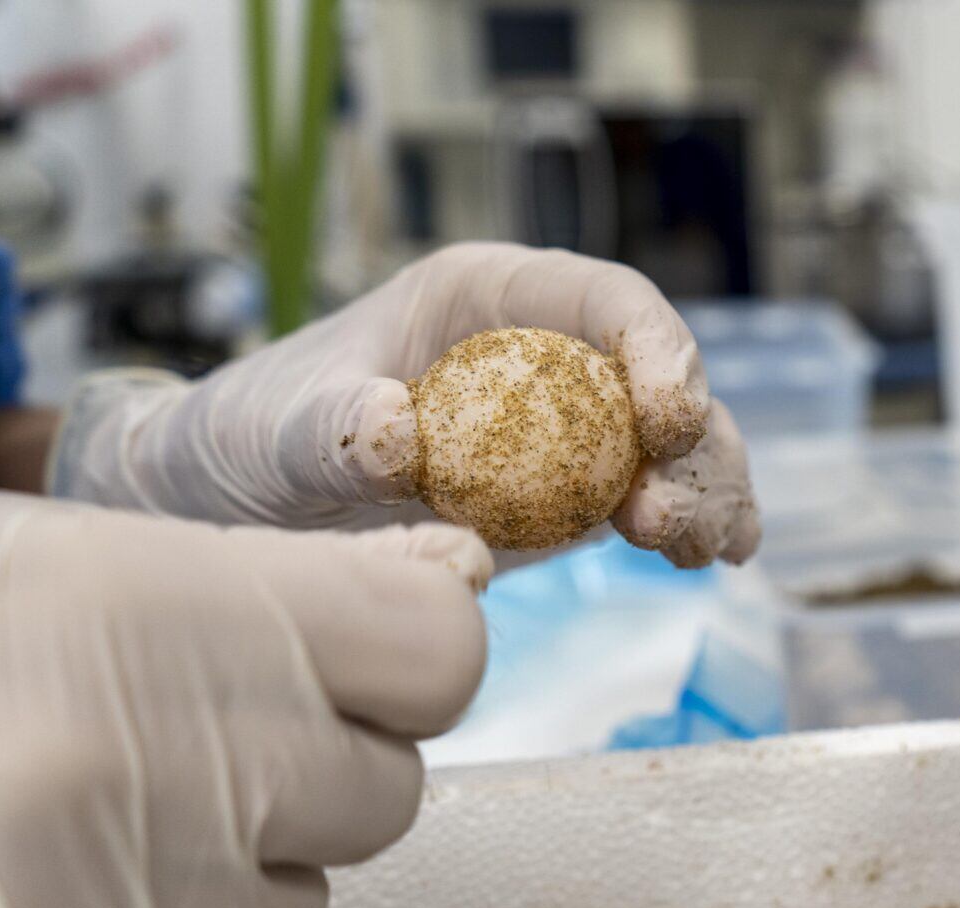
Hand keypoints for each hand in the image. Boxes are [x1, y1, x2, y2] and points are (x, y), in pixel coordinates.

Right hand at [0, 491, 489, 907]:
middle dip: (309, 763)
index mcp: (188, 621)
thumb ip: (269, 582)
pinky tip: (43, 897)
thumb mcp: (51, 558)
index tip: (345, 649)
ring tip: (82, 815)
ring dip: (234, 865)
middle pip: (387, 787)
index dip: (398, 651)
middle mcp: (204, 781)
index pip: (441, 654)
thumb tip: (450, 580)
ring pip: (302, 900)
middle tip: (180, 730)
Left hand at [46, 242, 758, 568]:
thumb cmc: (256, 437)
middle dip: (692, 445)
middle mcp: (547, 350)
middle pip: (660, 377)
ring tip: (700, 551)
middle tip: (664, 523)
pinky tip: (720, 556)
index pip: (604, 299)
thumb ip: (334, 428)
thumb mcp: (281, 430)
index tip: (667, 419)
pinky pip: (655, 494)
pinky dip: (696, 521)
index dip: (656, 350)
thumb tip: (396, 432)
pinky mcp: (573, 490)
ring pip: (677, 444)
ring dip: (707, 490)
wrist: (239, 505)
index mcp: (488, 298)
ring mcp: (570, 423)